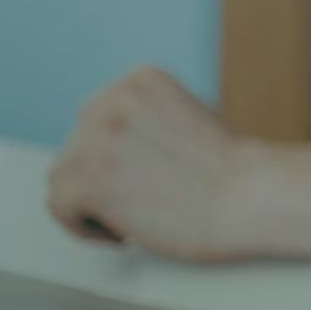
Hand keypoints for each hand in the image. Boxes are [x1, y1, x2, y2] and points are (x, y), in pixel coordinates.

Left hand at [46, 68, 262, 262]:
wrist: (251, 198)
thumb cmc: (232, 176)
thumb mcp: (185, 122)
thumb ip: (144, 125)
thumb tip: (109, 155)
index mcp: (139, 79)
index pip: (98, 119)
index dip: (118, 157)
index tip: (143, 178)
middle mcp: (111, 101)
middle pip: (75, 148)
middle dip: (105, 179)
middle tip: (143, 200)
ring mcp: (95, 138)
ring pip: (62, 178)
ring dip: (93, 203)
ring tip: (134, 216)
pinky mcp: (86, 179)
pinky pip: (59, 206)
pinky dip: (84, 227)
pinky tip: (123, 230)